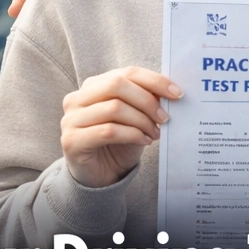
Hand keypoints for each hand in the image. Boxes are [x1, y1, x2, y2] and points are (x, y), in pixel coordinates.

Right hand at [60, 66, 182, 188]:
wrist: (100, 176)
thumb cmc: (119, 144)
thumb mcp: (135, 118)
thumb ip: (145, 101)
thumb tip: (168, 90)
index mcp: (93, 86)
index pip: (126, 72)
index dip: (154, 80)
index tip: (177, 93)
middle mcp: (77, 99)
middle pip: (117, 85)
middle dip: (147, 101)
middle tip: (165, 118)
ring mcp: (71, 119)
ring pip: (114, 108)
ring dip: (142, 121)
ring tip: (155, 133)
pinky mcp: (72, 140)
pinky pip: (108, 131)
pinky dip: (132, 135)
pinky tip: (145, 141)